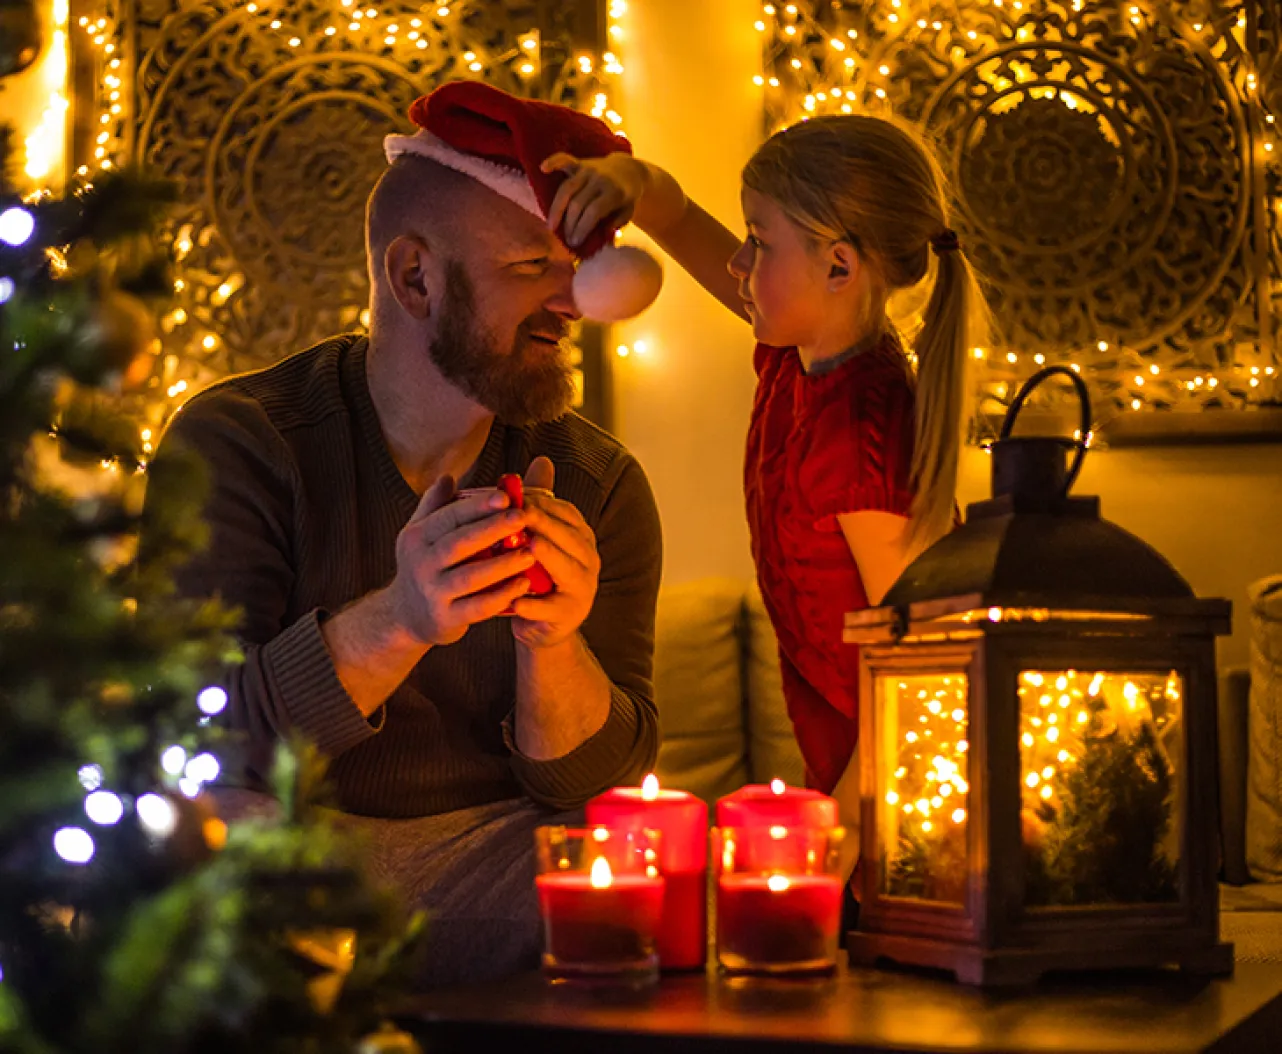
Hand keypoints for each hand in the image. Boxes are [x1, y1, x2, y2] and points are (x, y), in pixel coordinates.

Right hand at [388, 475, 535, 646]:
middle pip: (459, 543)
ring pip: (470, 577)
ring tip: (530, 553)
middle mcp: (421, 563)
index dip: (477, 506)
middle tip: (523, 517)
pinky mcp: (445, 618)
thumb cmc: (425, 564)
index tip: (505, 495)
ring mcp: (432, 593)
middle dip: (492, 529)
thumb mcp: (422, 534)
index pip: (449, 516)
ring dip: (502, 564)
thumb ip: (437, 505)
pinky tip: (523, 585)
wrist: (406, 615)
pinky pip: (477, 607)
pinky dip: (501, 596)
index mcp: (417, 537)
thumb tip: (448, 476)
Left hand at [508, 457, 600, 648]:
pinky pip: (552, 608)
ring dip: (548, 557)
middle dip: (543, 523)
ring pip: (567, 569)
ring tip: (527, 547)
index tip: (512, 494)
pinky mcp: (569, 616)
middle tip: (517, 512)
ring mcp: (583, 589)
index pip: (565, 512)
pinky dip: (534, 605)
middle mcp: (589, 560)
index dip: (540, 502)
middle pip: (569, 537)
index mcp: (581, 537)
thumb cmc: (533, 575)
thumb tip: (541, 459)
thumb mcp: (536, 537)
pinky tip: (514, 601)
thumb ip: (538, 502)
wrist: (539, 625)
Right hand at [542, 152, 648, 248]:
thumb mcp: (628, 213)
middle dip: (570, 224)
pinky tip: (542, 168)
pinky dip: (553, 162)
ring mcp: (589, 170)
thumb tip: (604, 237)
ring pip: (566, 189)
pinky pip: (565, 160)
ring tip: (551, 226)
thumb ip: (617, 224)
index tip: (575, 242)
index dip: (582, 228)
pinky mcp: (580, 163)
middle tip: (566, 239)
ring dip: (557, 209)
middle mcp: (600, 179)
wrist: (629, 170)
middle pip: (578, 204)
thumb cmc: (626, 198)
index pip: (593, 212)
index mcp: (614, 193)